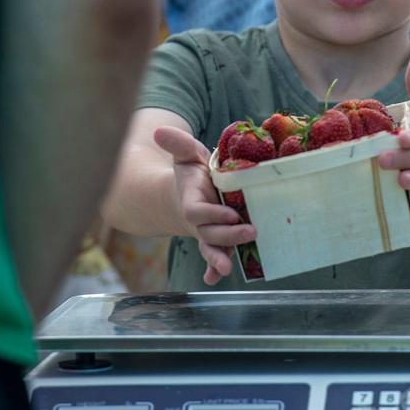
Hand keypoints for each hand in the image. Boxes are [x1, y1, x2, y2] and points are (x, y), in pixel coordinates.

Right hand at [153, 126, 255, 285]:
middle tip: (250, 232)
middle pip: (209, 233)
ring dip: (219, 259)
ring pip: (211, 248)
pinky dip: (212, 269)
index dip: (212, 214)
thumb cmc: (192, 172)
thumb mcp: (187, 155)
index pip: (198, 211)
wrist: (186, 194)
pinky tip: (215, 278)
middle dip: (227, 236)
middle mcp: (199, 221)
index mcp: (191, 200)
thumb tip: (159, 131)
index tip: (231, 214)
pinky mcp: (214, 240)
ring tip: (228, 268)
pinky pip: (211, 257)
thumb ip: (178, 144)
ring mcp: (206, 233)